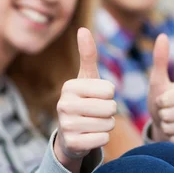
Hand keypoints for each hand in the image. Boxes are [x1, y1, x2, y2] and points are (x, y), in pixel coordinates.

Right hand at [55, 28, 115, 162]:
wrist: (69, 134)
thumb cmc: (83, 101)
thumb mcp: (86, 79)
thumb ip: (88, 55)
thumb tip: (83, 29)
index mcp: (69, 86)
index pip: (109, 90)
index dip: (109, 95)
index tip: (96, 97)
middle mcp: (63, 105)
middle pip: (110, 108)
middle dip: (109, 112)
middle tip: (96, 113)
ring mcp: (66, 125)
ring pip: (108, 124)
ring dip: (107, 126)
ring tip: (93, 124)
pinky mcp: (72, 143)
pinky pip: (103, 139)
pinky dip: (102, 139)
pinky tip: (90, 136)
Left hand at [148, 34, 173, 145]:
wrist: (160, 125)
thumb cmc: (158, 102)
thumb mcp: (156, 82)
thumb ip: (160, 60)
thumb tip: (163, 35)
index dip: (165, 101)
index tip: (159, 102)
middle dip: (164, 115)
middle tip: (162, 114)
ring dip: (168, 127)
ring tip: (166, 123)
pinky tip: (173, 134)